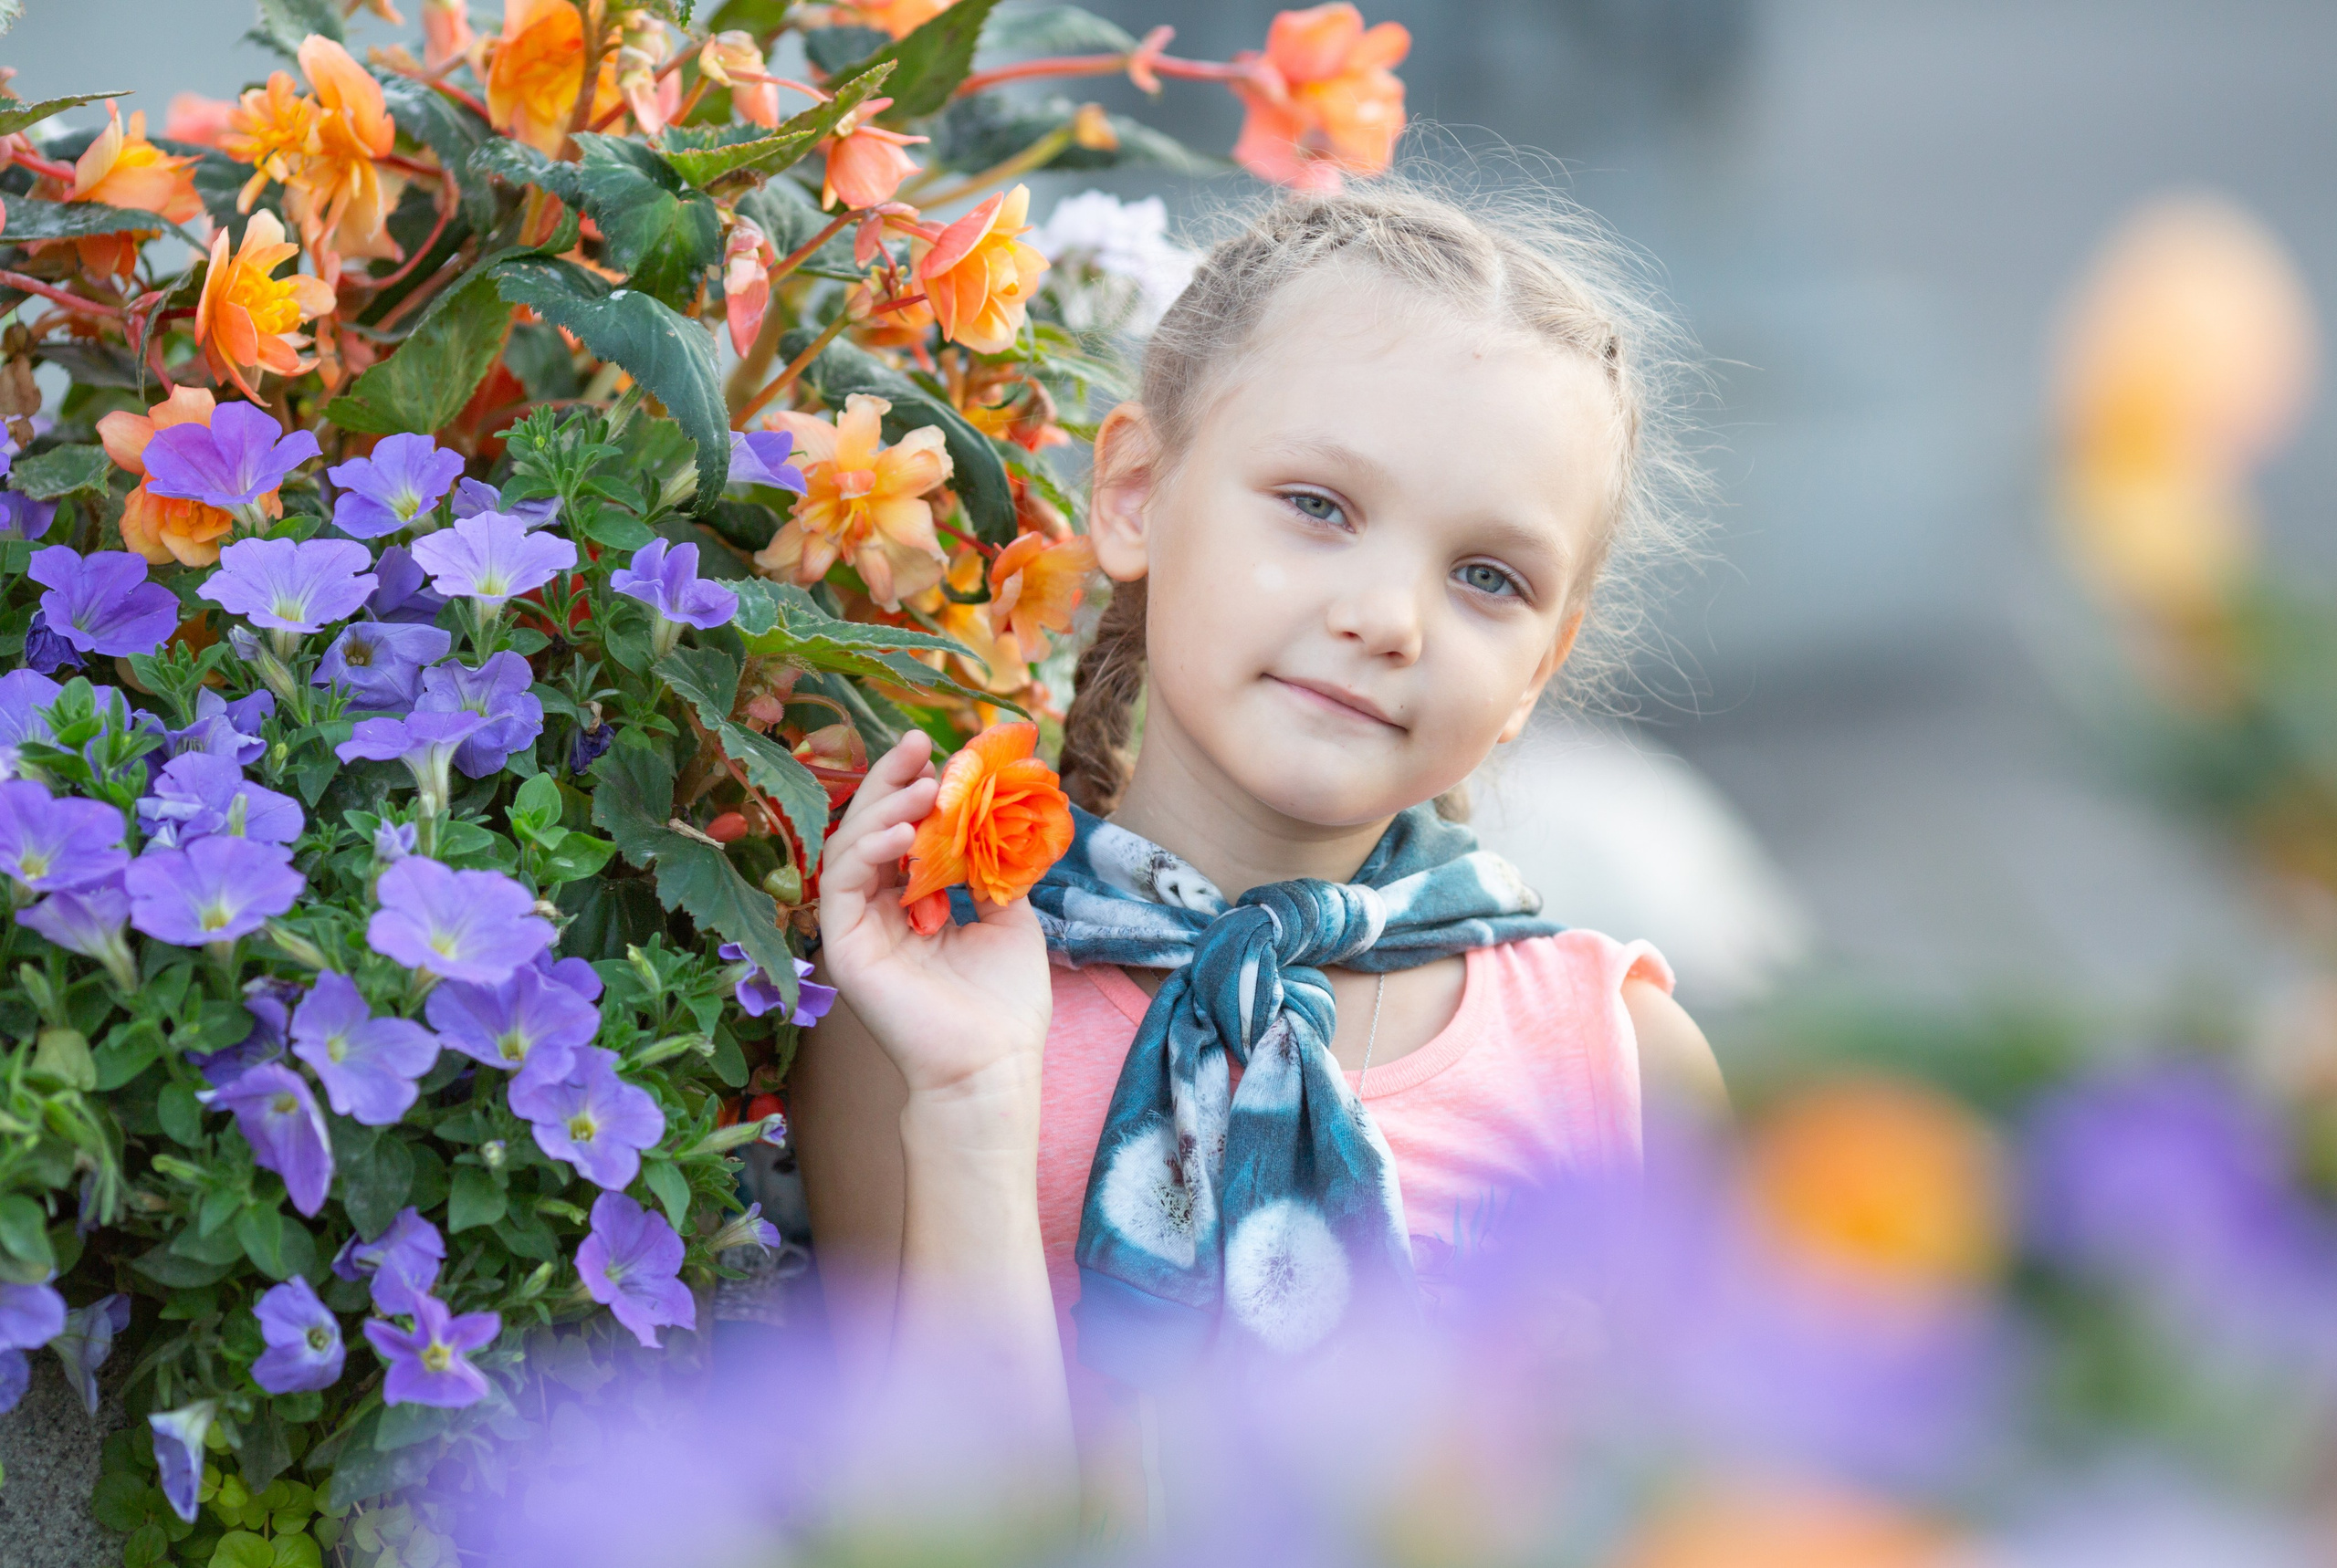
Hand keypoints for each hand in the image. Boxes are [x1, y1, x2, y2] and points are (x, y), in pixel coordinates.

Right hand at [817, 729, 1053, 1104]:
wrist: (994, 1064)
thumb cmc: (1004, 1002)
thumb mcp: (1008, 917)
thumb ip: (991, 868)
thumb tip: (993, 816)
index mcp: (911, 906)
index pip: (899, 833)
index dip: (912, 789)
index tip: (937, 752)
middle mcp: (876, 914)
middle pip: (868, 831)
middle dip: (890, 783)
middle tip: (918, 747)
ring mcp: (855, 931)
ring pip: (848, 849)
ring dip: (882, 810)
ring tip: (922, 790)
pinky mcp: (842, 949)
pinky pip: (840, 886)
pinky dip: (866, 850)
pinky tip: (902, 834)